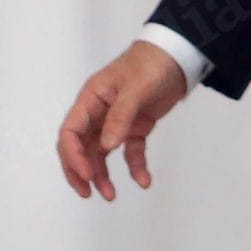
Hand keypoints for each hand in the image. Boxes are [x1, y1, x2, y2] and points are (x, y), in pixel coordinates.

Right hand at [57, 39, 189, 201]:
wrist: (179, 54)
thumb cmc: (152, 63)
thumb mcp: (136, 88)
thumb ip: (121, 117)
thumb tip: (106, 147)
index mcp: (91, 99)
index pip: (70, 133)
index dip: (73, 156)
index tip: (87, 174)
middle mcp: (99, 112)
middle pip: (81, 148)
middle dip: (81, 172)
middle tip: (89, 193)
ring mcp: (117, 121)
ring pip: (102, 154)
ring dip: (103, 175)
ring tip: (111, 195)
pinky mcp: (136, 126)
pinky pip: (130, 151)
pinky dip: (134, 166)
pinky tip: (143, 181)